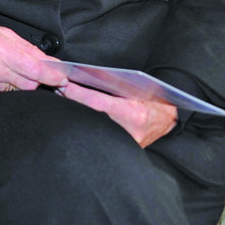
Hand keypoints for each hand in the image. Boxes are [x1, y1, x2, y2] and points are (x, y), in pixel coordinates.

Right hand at [0, 15, 67, 98]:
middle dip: (34, 80)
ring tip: (3, 69)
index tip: (61, 79)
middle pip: (28, 84)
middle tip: (29, 71)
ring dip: (16, 83)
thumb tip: (49, 63)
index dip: (51, 76)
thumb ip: (25, 48)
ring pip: (14, 92)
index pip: (34, 68)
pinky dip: (0, 88)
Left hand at [58, 81, 177, 147]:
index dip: (78, 94)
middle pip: (90, 116)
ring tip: (63, 98)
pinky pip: (97, 134)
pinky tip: (75, 111)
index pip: (97, 103)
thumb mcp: (140, 87)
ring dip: (76, 112)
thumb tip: (91, 75)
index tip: (64, 85)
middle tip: (58, 90)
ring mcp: (124, 143)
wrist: (167, 120)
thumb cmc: (154, 100)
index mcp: (133, 114)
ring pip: (91, 127)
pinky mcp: (121, 148)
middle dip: (72, 102)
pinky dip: (84, 122)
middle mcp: (128, 132)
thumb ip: (118, 83)